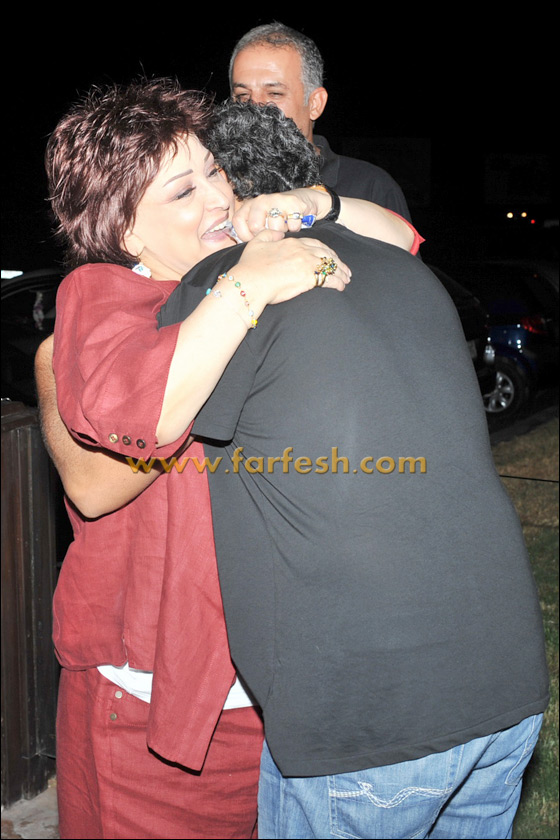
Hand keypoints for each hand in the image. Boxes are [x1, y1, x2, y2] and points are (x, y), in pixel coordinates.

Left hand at [232, 189, 330, 239]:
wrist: (300, 201)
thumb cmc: (277, 216)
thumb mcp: (261, 220)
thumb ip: (250, 231)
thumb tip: (245, 248)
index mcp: (250, 205)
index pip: (238, 221)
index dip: (245, 235)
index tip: (254, 239)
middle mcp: (261, 200)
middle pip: (255, 226)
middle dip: (265, 235)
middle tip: (272, 233)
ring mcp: (277, 200)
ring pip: (275, 228)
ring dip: (282, 232)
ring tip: (284, 227)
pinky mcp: (293, 203)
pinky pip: (292, 226)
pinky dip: (294, 229)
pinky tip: (293, 224)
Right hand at [233, 229, 350, 306]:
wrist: (250, 282)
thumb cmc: (250, 267)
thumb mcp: (256, 243)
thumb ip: (268, 234)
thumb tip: (278, 232)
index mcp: (292, 242)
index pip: (315, 244)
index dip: (325, 251)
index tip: (330, 256)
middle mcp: (302, 251)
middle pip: (326, 254)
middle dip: (337, 261)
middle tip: (344, 269)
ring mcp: (306, 264)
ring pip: (330, 265)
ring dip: (340, 272)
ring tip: (346, 279)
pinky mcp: (309, 278)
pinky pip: (329, 279)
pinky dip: (337, 282)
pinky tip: (340, 287)